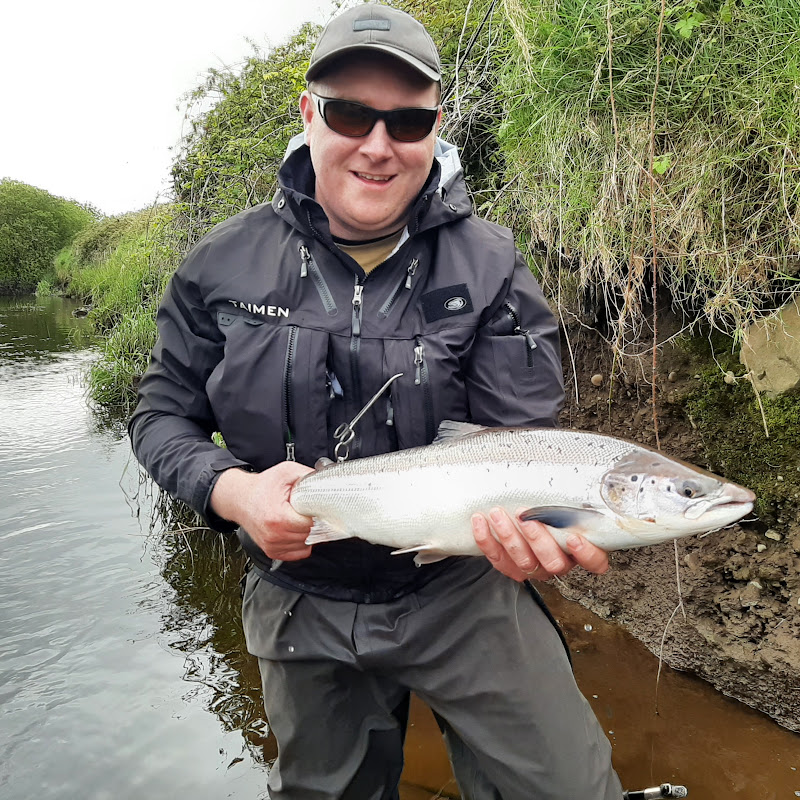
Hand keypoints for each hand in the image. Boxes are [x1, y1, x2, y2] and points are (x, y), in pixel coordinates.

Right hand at [210, 462, 314, 560]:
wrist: (239, 498)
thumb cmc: (261, 487)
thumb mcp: (286, 472)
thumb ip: (307, 476)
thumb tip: (326, 480)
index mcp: (278, 518)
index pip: (310, 524)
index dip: (316, 513)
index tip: (314, 507)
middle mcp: (274, 535)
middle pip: (309, 535)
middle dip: (311, 522)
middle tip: (305, 510)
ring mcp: (272, 545)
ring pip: (305, 545)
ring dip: (306, 533)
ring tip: (297, 518)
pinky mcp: (272, 551)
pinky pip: (297, 553)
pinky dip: (300, 543)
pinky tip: (294, 529)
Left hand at [471, 507, 608, 581]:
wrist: (518, 515)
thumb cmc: (549, 507)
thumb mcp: (565, 500)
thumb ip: (573, 496)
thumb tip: (574, 470)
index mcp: (579, 550)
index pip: (594, 562)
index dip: (585, 554)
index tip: (574, 538)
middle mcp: (558, 562)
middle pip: (553, 562)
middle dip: (537, 539)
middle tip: (524, 517)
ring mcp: (534, 567)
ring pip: (524, 561)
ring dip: (509, 537)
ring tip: (498, 514)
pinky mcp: (510, 566)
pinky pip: (498, 559)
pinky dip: (487, 540)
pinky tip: (481, 521)